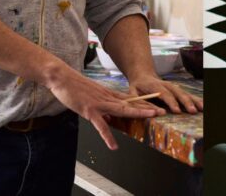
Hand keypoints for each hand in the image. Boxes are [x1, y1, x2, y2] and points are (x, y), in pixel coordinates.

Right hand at [46, 66, 161, 149]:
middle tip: (162, 111)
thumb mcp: (93, 97)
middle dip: (148, 108)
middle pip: (132, 104)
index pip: (131, 100)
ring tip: (150, 119)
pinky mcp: (90, 111)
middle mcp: (108, 98)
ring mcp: (100, 104)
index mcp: (109, 95)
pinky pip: (101, 126)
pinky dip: (108, 136)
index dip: (145, 104)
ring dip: (137, 113)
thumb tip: (108, 120)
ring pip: (122, 110)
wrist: (62, 78)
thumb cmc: (76, 87)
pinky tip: (114, 146)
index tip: (157, 106)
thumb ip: (102, 107)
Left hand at [128, 73, 202, 114]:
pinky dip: (195, 100)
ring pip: (185, 93)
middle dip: (186, 102)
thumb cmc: (137, 87)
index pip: (164, 94)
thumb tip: (154, 112)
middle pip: (178, 93)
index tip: (177, 111)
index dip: (171, 102)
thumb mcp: (133, 93)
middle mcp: (167, 85)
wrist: (143, 75)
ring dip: (194, 100)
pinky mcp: (177, 90)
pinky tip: (202, 105)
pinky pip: (187, 94)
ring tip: (202, 108)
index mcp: (155, 86)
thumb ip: (141, 102)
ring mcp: (173, 87)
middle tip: (192, 111)